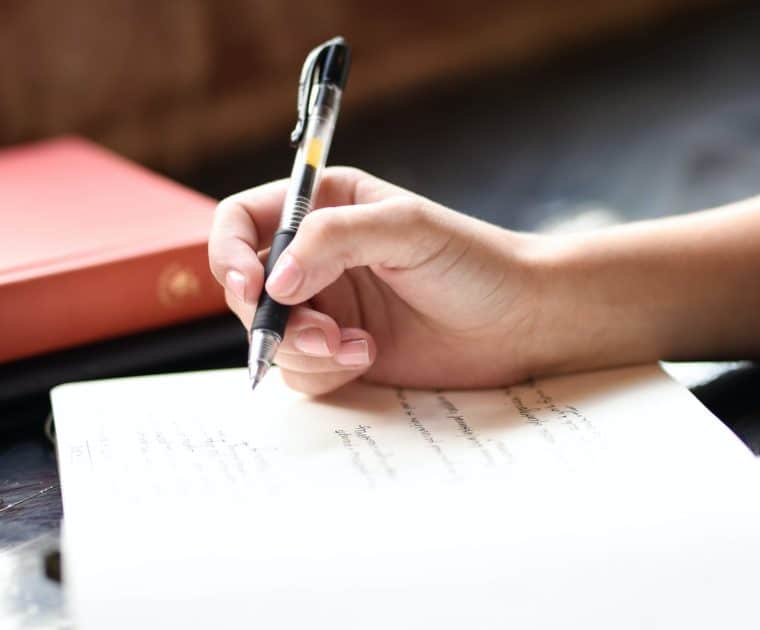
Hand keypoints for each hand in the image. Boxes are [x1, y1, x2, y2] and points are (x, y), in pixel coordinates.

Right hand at [209, 167, 542, 393]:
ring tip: (358, 347)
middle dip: (275, 318)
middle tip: (322, 332)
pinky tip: (369, 357)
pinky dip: (325, 371)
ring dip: (304, 349)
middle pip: (248, 289)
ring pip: (270, 336)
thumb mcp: (407, 229)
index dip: (229, 254)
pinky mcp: (339, 352)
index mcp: (324, 208)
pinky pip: (299, 371)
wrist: (519, 322)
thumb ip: (334, 239)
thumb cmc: (474, 262)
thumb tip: (273, 282)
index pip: (242, 222)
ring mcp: (326, 308)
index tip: (251, 287)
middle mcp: (316, 258)